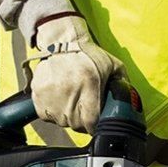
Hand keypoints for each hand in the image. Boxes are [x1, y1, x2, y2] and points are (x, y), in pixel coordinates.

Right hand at [27, 15, 122, 133]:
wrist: (61, 41)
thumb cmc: (88, 55)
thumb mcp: (114, 66)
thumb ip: (123, 87)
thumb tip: (129, 107)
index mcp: (90, 82)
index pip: (91, 121)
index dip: (95, 124)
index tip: (96, 121)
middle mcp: (69, 90)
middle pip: (76, 124)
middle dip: (83, 119)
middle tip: (84, 105)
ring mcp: (51, 94)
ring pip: (62, 121)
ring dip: (68, 116)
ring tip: (72, 99)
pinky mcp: (38, 95)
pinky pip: (47, 116)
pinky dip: (53, 112)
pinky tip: (59, 99)